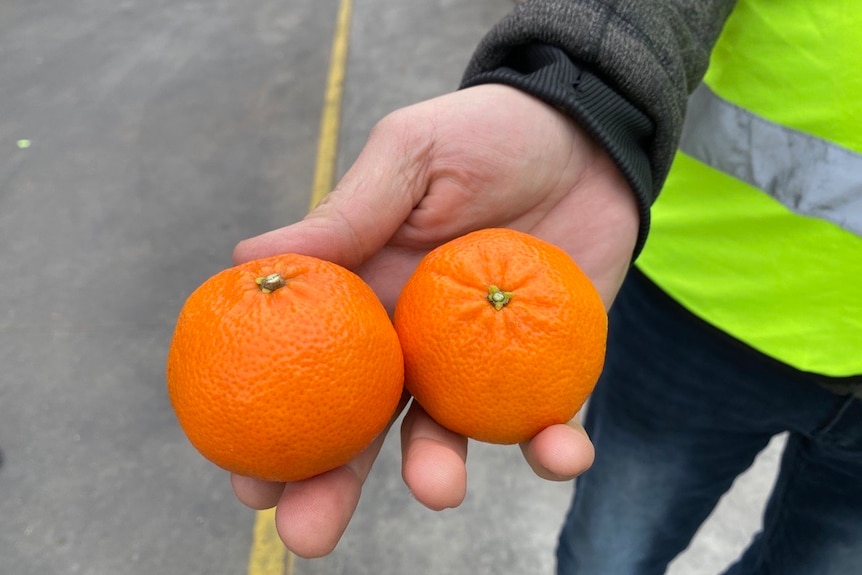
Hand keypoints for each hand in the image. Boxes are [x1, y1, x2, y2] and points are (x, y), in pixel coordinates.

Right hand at [231, 84, 639, 556]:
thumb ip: (346, 212)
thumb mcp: (408, 157)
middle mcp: (416, 342)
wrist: (581, 135)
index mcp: (370, 298)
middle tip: (304, 535)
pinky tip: (559, 454)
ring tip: (436, 489)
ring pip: (448, 434)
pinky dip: (552, 445)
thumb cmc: (484, 137)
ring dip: (437, 470)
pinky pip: (546, 419)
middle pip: (363, 425)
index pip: (310, 370)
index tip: (246, 476)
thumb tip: (246, 256)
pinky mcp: (548, 366)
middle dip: (332, 484)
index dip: (276, 427)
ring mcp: (481, 361)